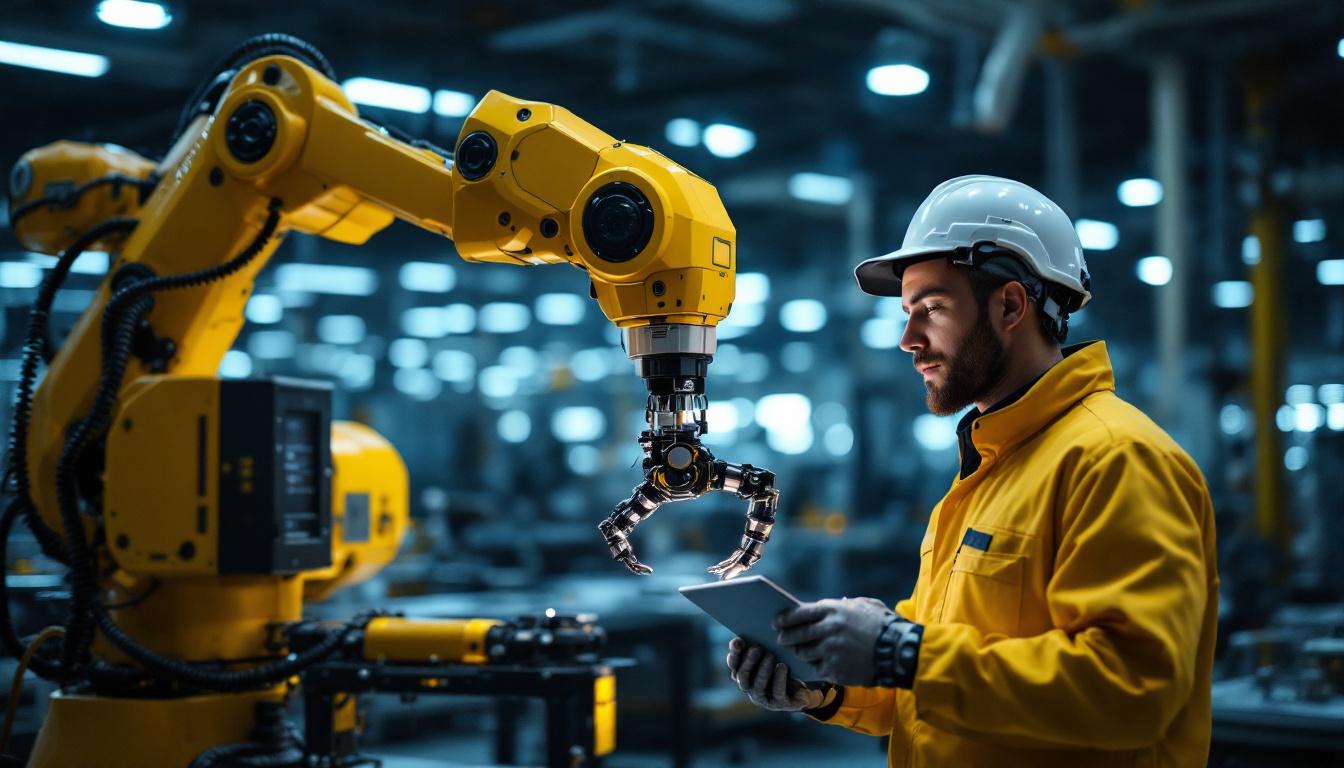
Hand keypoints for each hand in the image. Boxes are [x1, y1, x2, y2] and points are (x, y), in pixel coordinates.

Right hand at [725, 637, 823, 711]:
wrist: (805, 683)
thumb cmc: (785, 662)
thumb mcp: (774, 649)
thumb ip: (762, 639)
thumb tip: (763, 619)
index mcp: (744, 673)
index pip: (734, 664)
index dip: (734, 654)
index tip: (738, 641)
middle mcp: (750, 687)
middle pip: (742, 677)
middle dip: (748, 662)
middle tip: (756, 648)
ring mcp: (764, 697)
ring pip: (757, 686)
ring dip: (762, 670)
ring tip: (770, 656)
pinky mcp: (780, 703)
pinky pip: (777, 693)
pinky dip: (778, 679)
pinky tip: (782, 667)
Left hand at [774, 597, 893, 685]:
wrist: (899, 652)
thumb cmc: (884, 625)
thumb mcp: (865, 605)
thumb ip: (844, 605)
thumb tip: (827, 606)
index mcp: (834, 611)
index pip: (800, 613)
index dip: (786, 618)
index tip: (777, 622)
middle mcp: (829, 630)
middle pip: (797, 635)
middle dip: (787, 638)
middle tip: (781, 640)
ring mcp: (831, 651)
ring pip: (805, 654)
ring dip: (801, 653)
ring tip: (800, 652)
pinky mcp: (836, 670)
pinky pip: (818, 669)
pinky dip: (817, 667)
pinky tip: (817, 665)